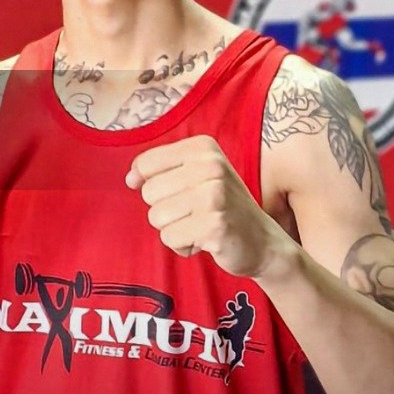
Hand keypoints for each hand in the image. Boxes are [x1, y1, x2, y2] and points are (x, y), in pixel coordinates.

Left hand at [124, 134, 293, 278]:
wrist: (262, 242)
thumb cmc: (220, 208)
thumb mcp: (194, 176)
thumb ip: (159, 171)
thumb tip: (130, 179)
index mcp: (202, 147)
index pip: (146, 164)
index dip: (151, 185)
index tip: (177, 193)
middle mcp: (210, 165)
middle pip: (149, 192)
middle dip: (166, 210)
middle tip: (196, 213)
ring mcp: (214, 195)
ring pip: (156, 217)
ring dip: (174, 229)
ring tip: (200, 226)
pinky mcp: (214, 224)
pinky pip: (170, 238)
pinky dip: (183, 246)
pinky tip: (206, 240)